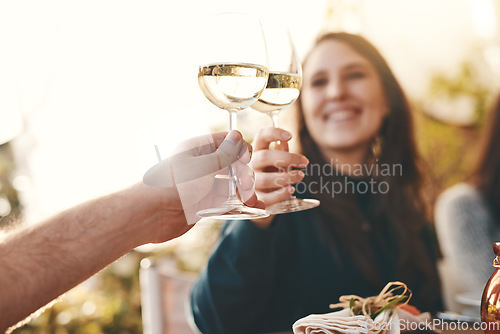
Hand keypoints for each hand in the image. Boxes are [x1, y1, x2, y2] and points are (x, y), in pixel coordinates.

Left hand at [143, 130, 264, 229]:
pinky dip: (238, 204)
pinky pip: (225, 201)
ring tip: (252, 201)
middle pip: (231, 164)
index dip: (240, 148)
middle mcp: (201, 164)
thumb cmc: (175, 184)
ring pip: (230, 184)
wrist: (152, 213)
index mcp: (199, 148)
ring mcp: (203, 185)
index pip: (226, 141)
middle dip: (244, 173)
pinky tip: (253, 208)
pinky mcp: (203, 203)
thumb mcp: (205, 165)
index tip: (248, 159)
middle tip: (247, 185)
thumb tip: (237, 135)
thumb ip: (225, 153)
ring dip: (244, 191)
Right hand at [250, 127, 308, 226]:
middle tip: (305, 162)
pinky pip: (266, 197)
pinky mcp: (254, 199)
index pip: (260, 136)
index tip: (290, 136)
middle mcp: (250, 165)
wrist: (262, 197)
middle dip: (288, 158)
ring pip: (265, 179)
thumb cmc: (271, 173)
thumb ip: (281, 152)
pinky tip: (291, 189)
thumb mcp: (277, 161)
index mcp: (256, 150)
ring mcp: (250, 183)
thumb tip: (284, 141)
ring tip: (300, 176)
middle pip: (264, 157)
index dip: (274, 133)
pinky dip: (280, 194)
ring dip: (286, 177)